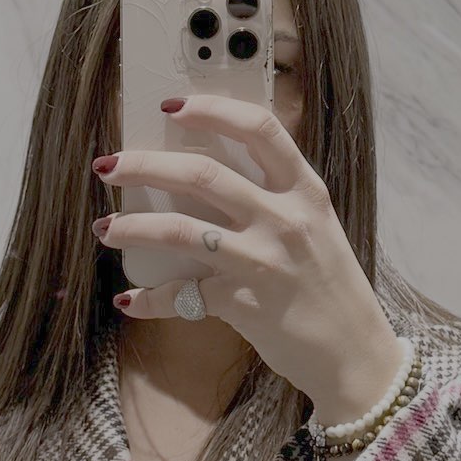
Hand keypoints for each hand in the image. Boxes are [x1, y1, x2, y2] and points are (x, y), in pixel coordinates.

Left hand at [92, 92, 406, 422]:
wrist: (355, 356)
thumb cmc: (330, 290)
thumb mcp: (315, 229)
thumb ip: (275, 199)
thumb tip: (209, 178)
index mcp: (305, 191)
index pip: (259, 129)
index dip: (211, 110)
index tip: (172, 105)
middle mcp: (284, 219)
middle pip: (202, 174)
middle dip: (145, 165)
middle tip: (109, 165)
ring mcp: (263, 261)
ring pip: (181, 230)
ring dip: (133, 227)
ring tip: (105, 228)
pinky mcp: (244, 303)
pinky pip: (182, 296)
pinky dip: (149, 300)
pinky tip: (128, 300)